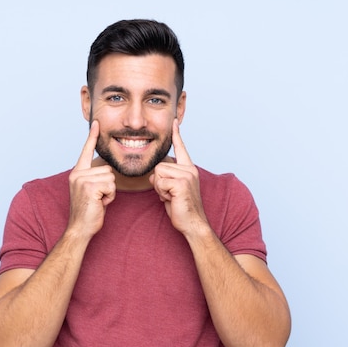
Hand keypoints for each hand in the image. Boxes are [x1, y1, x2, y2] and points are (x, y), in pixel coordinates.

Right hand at [67, 121, 115, 237]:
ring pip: (110, 178)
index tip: (96, 123)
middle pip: (107, 169)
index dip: (92, 137)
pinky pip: (111, 186)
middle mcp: (77, 174)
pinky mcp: (89, 187)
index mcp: (77, 173)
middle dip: (108, 185)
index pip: (86, 151)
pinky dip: (110, 197)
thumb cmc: (88, 212)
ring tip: (98, 201)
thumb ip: (95, 178)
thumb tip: (106, 170)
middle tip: (97, 198)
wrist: (80, 228)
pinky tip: (99, 204)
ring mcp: (82, 180)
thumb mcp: (90, 191)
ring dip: (109, 192)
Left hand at [149, 120, 207, 234]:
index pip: (180, 148)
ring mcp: (187, 175)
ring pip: (158, 173)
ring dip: (159, 188)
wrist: (193, 224)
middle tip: (170, 194)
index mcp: (189, 168)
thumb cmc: (182, 209)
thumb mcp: (171, 190)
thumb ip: (164, 178)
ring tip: (171, 197)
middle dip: (158, 182)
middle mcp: (190, 169)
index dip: (176, 135)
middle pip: (159, 165)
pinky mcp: (182, 183)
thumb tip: (155, 174)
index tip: (174, 122)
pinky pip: (159, 182)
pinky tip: (172, 199)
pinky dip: (161, 193)